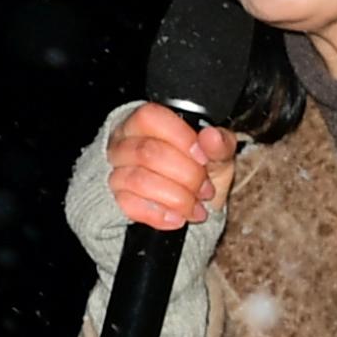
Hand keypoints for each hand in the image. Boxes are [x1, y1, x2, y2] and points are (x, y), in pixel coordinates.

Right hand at [108, 100, 234, 232]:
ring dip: (175, 198)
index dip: (180, 137)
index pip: (150, 118)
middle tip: (205, 189)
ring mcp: (116, 171)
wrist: (189, 203)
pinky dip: (159, 215)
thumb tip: (212, 136)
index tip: (204, 158)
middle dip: (185, 175)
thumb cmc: (198, 170)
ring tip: (195, 207)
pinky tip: (177, 218)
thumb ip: (220, 144)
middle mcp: (123, 143)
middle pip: (147, 152)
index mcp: (144, 122)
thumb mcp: (216, 154)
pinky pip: (130, 206)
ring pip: (139, 180)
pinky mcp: (116, 200)